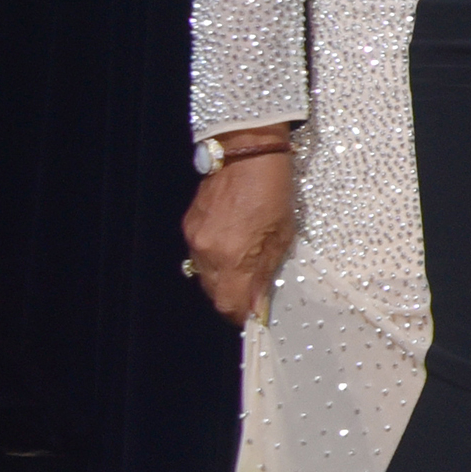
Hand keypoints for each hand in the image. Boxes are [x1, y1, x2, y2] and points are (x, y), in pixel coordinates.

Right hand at [183, 152, 296, 325]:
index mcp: (232, 257)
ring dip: (223, 280)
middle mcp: (207, 252)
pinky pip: (199, 255)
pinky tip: (232, 249)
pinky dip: (215, 260)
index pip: (228, 304)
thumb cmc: (273, 192)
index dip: (241, 314)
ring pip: (205, 276)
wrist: (246, 156)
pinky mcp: (189, 226)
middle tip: (253, 294)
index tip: (254, 315)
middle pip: (214, 294)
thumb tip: (257, 305)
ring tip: (245, 269)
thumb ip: (265, 272)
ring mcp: (195, 238)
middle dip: (233, 298)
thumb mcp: (281, 235)